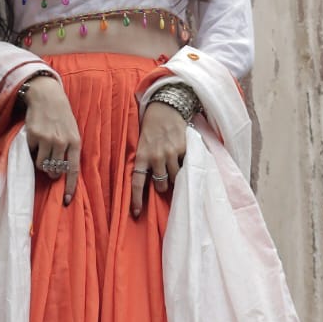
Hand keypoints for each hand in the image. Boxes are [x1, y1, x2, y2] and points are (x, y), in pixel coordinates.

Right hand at [24, 76, 80, 204]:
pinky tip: (36, 139)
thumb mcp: (72, 132)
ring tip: (42, 152)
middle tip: (49, 166)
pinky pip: (32, 153)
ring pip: (42, 165)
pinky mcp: (34, 136)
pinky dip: (32, 150)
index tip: (66, 201)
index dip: (70, 187)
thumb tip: (62, 173)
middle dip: (52, 173)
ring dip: (41, 163)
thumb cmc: (61, 117)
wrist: (47, 97)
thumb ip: (70, 150)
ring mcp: (48, 139)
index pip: (74, 170)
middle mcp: (62, 142)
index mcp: (75, 142)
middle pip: (55, 171)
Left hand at [131, 101, 186, 216]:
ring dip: (175, 178)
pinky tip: (183, 160)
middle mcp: (156, 156)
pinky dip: (185, 167)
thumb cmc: (150, 128)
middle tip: (164, 181)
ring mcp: (171, 153)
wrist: (165, 107)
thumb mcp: (141, 143)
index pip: (137, 182)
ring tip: (174, 170)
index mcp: (141, 155)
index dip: (136, 200)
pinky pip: (186, 166)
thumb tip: (146, 184)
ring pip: (175, 178)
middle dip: (162, 186)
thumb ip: (143, 161)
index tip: (136, 214)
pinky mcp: (184, 148)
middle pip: (161, 185)